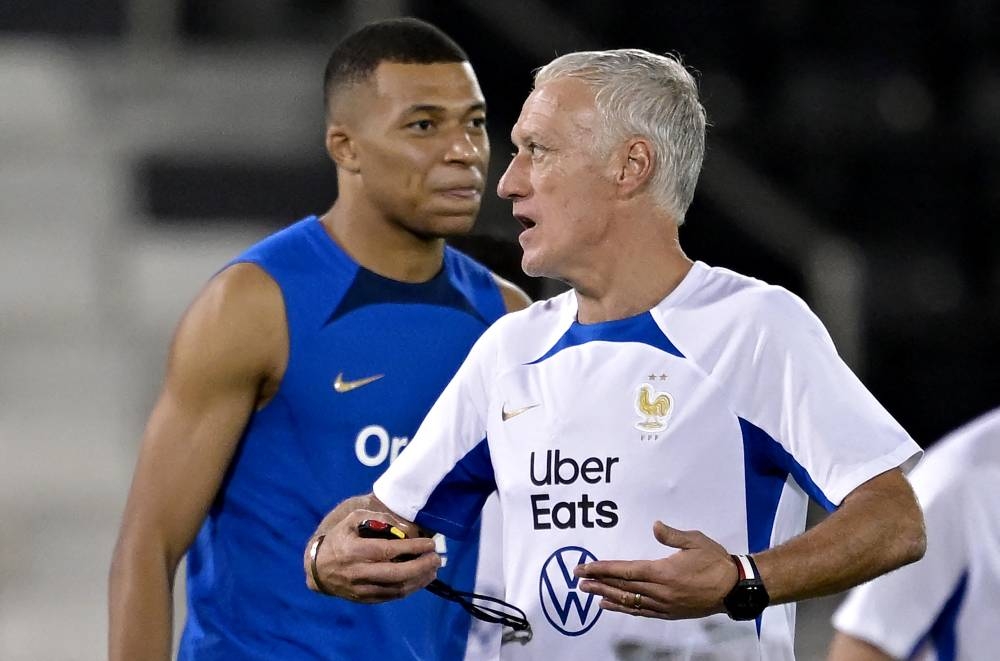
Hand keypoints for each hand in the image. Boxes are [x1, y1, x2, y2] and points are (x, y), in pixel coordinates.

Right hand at [304, 509, 440, 602]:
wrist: (317, 569)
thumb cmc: (339, 538)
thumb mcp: (352, 520)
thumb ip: (378, 519)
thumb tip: (404, 529)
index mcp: (355, 550)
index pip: (389, 550)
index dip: (412, 547)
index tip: (430, 543)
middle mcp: (359, 572)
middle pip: (396, 573)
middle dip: (421, 566)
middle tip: (436, 558)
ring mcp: (362, 588)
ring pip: (397, 588)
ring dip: (419, 580)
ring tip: (434, 569)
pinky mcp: (365, 599)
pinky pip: (392, 596)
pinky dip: (410, 589)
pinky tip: (421, 580)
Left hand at [574, 521, 737, 619]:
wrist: (734, 588)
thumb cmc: (715, 561)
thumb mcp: (695, 541)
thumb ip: (672, 535)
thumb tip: (655, 525)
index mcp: (663, 572)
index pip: (625, 571)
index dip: (602, 569)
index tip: (585, 568)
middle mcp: (659, 592)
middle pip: (622, 587)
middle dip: (598, 582)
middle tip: (579, 580)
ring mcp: (663, 605)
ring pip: (628, 601)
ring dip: (606, 596)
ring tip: (588, 592)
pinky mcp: (668, 613)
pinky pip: (640, 612)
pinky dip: (623, 609)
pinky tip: (610, 606)